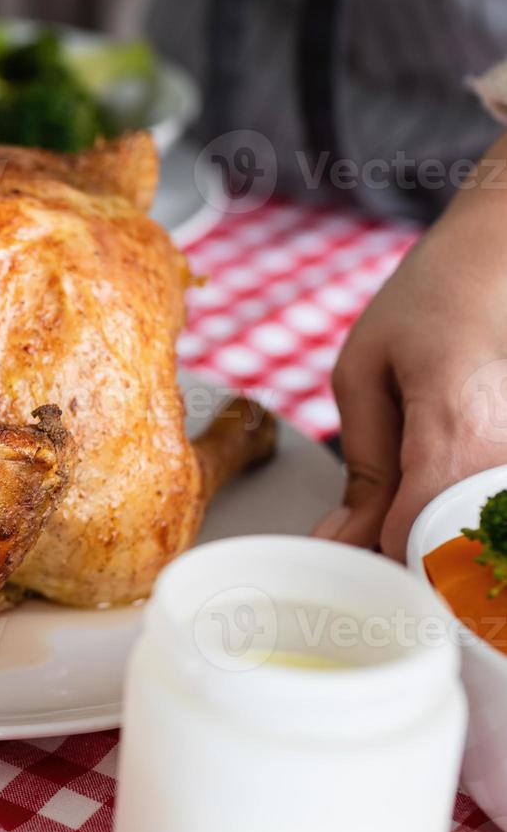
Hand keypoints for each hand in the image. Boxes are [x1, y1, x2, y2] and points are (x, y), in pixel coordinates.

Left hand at [317, 153, 506, 557]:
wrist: (496, 264)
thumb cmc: (426, 306)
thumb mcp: (363, 376)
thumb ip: (363, 466)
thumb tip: (341, 541)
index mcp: (452, 433)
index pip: (413, 540)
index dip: (375, 558)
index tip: (347, 558)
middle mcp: (503, 456)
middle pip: (457, 557)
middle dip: (409, 567)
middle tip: (372, 549)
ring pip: (482, 546)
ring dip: (439, 550)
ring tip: (403, 525)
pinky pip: (495, 516)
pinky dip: (463, 526)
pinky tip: (438, 511)